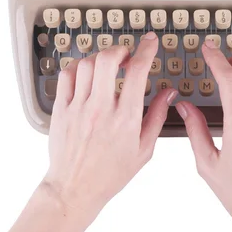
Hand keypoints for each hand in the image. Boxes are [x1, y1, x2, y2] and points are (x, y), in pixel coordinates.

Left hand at [43, 32, 176, 228]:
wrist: (74, 189)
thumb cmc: (110, 173)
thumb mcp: (144, 149)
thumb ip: (158, 116)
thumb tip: (169, 93)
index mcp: (126, 118)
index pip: (138, 72)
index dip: (147, 50)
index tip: (151, 41)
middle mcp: (101, 109)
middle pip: (108, 60)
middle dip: (120, 49)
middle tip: (126, 54)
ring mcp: (79, 108)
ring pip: (87, 64)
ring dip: (100, 58)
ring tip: (107, 66)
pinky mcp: (61, 109)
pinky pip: (67, 75)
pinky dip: (78, 67)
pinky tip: (86, 74)